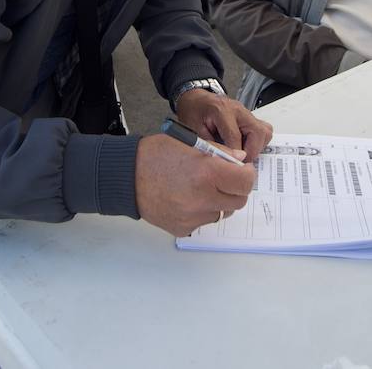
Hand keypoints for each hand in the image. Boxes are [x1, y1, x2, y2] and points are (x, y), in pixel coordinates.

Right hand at [134, 134, 254, 236]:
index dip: (246, 175)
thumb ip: (219, 152)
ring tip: (200, 188)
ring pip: (221, 212)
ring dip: (218, 201)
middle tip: (223, 179)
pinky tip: (186, 198)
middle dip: (234, 189)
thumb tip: (239, 161)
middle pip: (238, 201)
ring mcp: (192, 217)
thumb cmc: (155, 155)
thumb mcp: (189, 143)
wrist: (125, 176)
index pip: (245, 182)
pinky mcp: (183, 228)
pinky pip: (203, 222)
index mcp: (206, 173)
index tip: (240, 171)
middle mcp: (202, 198)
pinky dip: (201, 211)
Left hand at [175, 91, 273, 161]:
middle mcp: (238, 110)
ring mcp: (246, 112)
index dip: (235, 154)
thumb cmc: (194, 113)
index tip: (232, 165)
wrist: (196, 99)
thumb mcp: (195, 129)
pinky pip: (263, 130)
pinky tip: (246, 146)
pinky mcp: (249, 117)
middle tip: (240, 161)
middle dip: (252, 151)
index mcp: (221, 110)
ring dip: (257, 146)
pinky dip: (258, 141)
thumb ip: (210, 145)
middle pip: (258, 132)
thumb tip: (224, 161)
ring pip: (265, 131)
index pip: (235, 136)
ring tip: (243, 153)